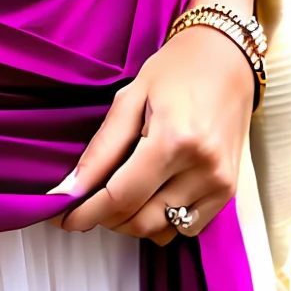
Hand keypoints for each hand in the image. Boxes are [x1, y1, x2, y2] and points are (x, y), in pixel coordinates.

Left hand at [59, 26, 254, 242]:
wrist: (226, 59)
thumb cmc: (176, 70)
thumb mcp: (129, 98)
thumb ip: (101, 148)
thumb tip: (71, 189)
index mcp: (174, 139)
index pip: (121, 196)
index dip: (86, 211)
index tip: (62, 215)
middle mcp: (202, 168)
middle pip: (140, 221)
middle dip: (105, 217)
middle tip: (87, 199)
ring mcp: (219, 184)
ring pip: (162, 231)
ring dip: (132, 221)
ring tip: (118, 193)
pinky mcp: (228, 192)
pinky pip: (186, 227)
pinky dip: (161, 220)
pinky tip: (149, 195)